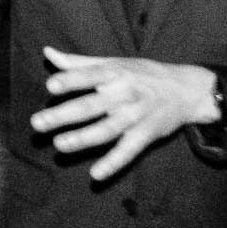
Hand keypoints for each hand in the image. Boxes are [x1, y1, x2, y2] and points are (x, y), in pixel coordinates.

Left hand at [31, 48, 222, 180]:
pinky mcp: (146, 135)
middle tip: (37, 123)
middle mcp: (124, 94)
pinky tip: (95, 174)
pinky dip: (113, 164)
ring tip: (59, 145)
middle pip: (91, 105)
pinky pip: (128, 151)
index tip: (50, 87)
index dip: (70, 81)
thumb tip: (47, 52)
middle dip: (63, 115)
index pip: (89, 75)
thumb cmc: (143, 74)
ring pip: (106, 130)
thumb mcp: (114, 63)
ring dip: (82, 139)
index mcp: (114, 73)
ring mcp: (136, 117)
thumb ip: (79, 62)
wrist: (188, 90)